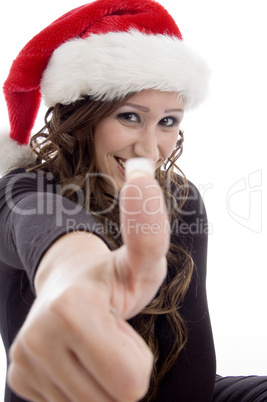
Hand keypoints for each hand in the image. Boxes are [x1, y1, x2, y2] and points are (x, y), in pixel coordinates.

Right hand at [8, 161, 169, 401]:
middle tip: (108, 335)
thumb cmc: (110, 275)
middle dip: (119, 370)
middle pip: (112, 399)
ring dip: (99, 379)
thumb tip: (142, 172)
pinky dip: (80, 385)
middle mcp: (37, 338)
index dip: (136, 357)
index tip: (118, 323)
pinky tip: (73, 354)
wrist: (67, 282)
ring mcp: (24, 360)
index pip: (131, 384)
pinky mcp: (18, 375)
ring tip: (91, 343)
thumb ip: (149, 228)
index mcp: (71, 309)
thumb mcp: (142, 259)